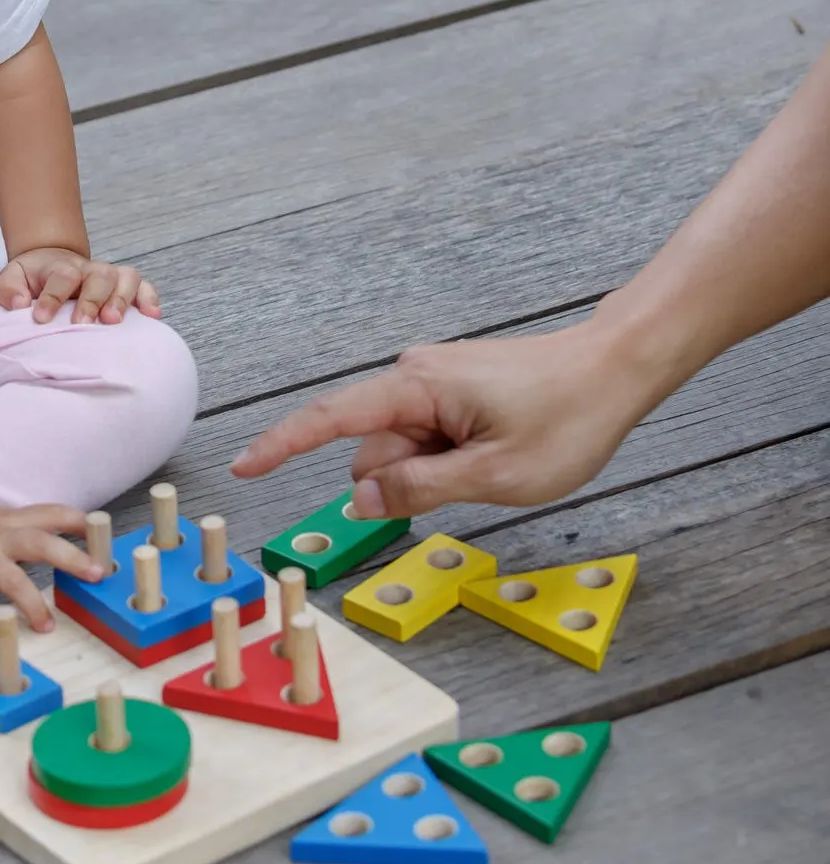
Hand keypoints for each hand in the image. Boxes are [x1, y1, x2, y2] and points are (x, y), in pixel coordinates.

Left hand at [0, 246, 162, 324]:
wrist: (52, 265)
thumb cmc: (32, 281)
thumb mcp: (11, 279)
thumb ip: (9, 290)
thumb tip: (21, 304)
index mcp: (60, 267)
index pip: (61, 276)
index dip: (53, 296)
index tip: (42, 318)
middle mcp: (89, 270)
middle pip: (99, 276)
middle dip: (92, 299)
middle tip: (82, 323)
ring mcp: (110, 277)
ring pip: (126, 278)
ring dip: (122, 299)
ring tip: (114, 321)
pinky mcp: (127, 287)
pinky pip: (145, 287)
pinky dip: (150, 299)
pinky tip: (152, 317)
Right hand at [0, 489, 99, 630]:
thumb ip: (26, 528)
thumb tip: (67, 545)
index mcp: (9, 519)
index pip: (51, 513)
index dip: (78, 520)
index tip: (104, 531)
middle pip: (38, 542)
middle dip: (70, 557)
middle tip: (96, 574)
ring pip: (10, 579)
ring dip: (32, 603)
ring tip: (47, 625)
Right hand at [230, 323, 653, 518]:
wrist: (619, 366)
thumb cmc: (570, 416)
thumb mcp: (497, 475)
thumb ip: (421, 489)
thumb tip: (363, 498)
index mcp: (417, 388)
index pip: (331, 420)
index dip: (282, 446)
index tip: (244, 467)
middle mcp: (415, 374)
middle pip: (374, 449)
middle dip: (405, 482)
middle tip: (477, 481)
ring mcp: (434, 381)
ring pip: (404, 448)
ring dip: (435, 472)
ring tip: (497, 464)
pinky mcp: (451, 388)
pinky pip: (428, 436)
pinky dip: (449, 458)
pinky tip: (495, 452)